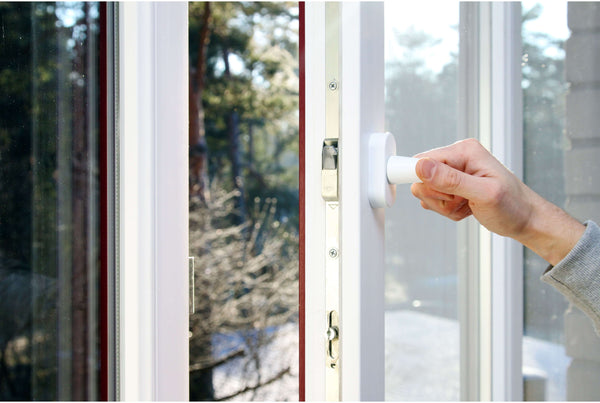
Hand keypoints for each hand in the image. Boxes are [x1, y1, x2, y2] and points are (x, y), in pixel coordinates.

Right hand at [410, 138, 584, 265]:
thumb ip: (451, 180)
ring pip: (426, 192)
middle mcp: (457, 157)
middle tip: (462, 201)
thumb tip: (422, 167)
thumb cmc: (513, 206)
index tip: (438, 194)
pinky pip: (434, 200)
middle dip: (439, 198)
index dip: (423, 180)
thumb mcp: (483, 194)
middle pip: (421, 179)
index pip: (422, 160)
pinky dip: (448, 210)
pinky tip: (466, 208)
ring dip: (444, 206)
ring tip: (467, 205)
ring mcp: (454, 171)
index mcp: (464, 151)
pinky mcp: (452, 184)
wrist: (526, 219)